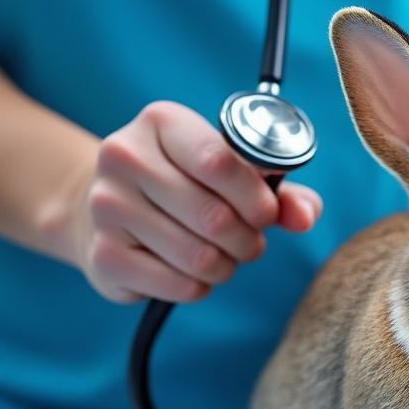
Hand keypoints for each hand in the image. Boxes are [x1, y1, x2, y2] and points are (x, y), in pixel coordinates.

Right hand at [70, 101, 321, 302]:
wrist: (108, 208)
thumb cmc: (188, 185)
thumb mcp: (234, 174)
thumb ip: (279, 191)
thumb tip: (304, 216)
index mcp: (162, 121)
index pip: (220, 162)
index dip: (257, 199)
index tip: (266, 213)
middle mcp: (124, 156)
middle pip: (215, 217)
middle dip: (248, 240)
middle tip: (248, 240)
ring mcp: (106, 206)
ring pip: (200, 257)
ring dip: (225, 265)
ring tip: (220, 254)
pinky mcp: (103, 255)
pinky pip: (180, 286)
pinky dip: (199, 286)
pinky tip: (187, 270)